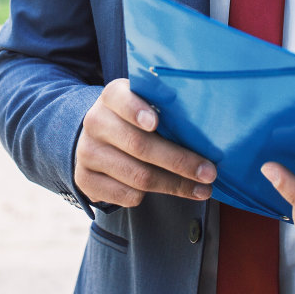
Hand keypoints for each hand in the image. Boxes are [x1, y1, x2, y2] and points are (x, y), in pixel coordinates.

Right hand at [74, 79, 216, 207]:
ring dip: (176, 185)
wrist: (99, 140)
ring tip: (203, 189)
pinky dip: (153, 197)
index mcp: (112, 97)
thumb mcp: (146, 105)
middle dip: (179, 161)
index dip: (136, 110)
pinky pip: (127, 196)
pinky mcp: (85, 180)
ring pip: (138, 176)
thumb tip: (209, 126)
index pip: (120, 98)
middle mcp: (95, 122)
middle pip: (139, 146)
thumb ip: (166, 109)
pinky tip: (170, 190)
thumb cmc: (136, 121)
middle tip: (209, 172)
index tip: (155, 123)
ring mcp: (87, 152)